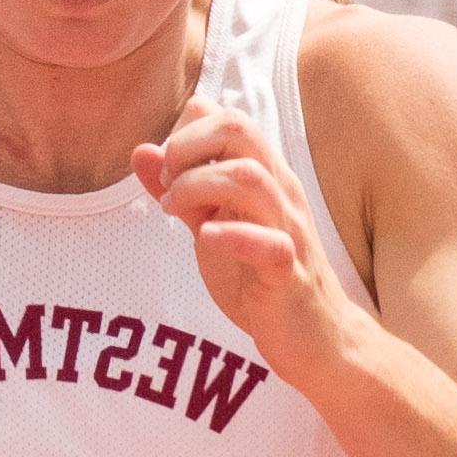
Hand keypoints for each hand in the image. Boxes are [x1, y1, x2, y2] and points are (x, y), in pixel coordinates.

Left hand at [135, 100, 354, 376]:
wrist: (314, 338)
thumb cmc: (260, 278)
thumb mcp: (211, 227)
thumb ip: (179, 190)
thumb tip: (142, 151)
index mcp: (264, 176)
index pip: (227, 118)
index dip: (186, 133)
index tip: (167, 173)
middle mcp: (280, 192)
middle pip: (240, 129)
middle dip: (188, 146)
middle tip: (167, 187)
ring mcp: (288, 230)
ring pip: (250, 178)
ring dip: (197, 186)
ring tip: (173, 212)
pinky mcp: (289, 274)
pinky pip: (270, 244)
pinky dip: (232, 235)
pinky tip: (206, 237)